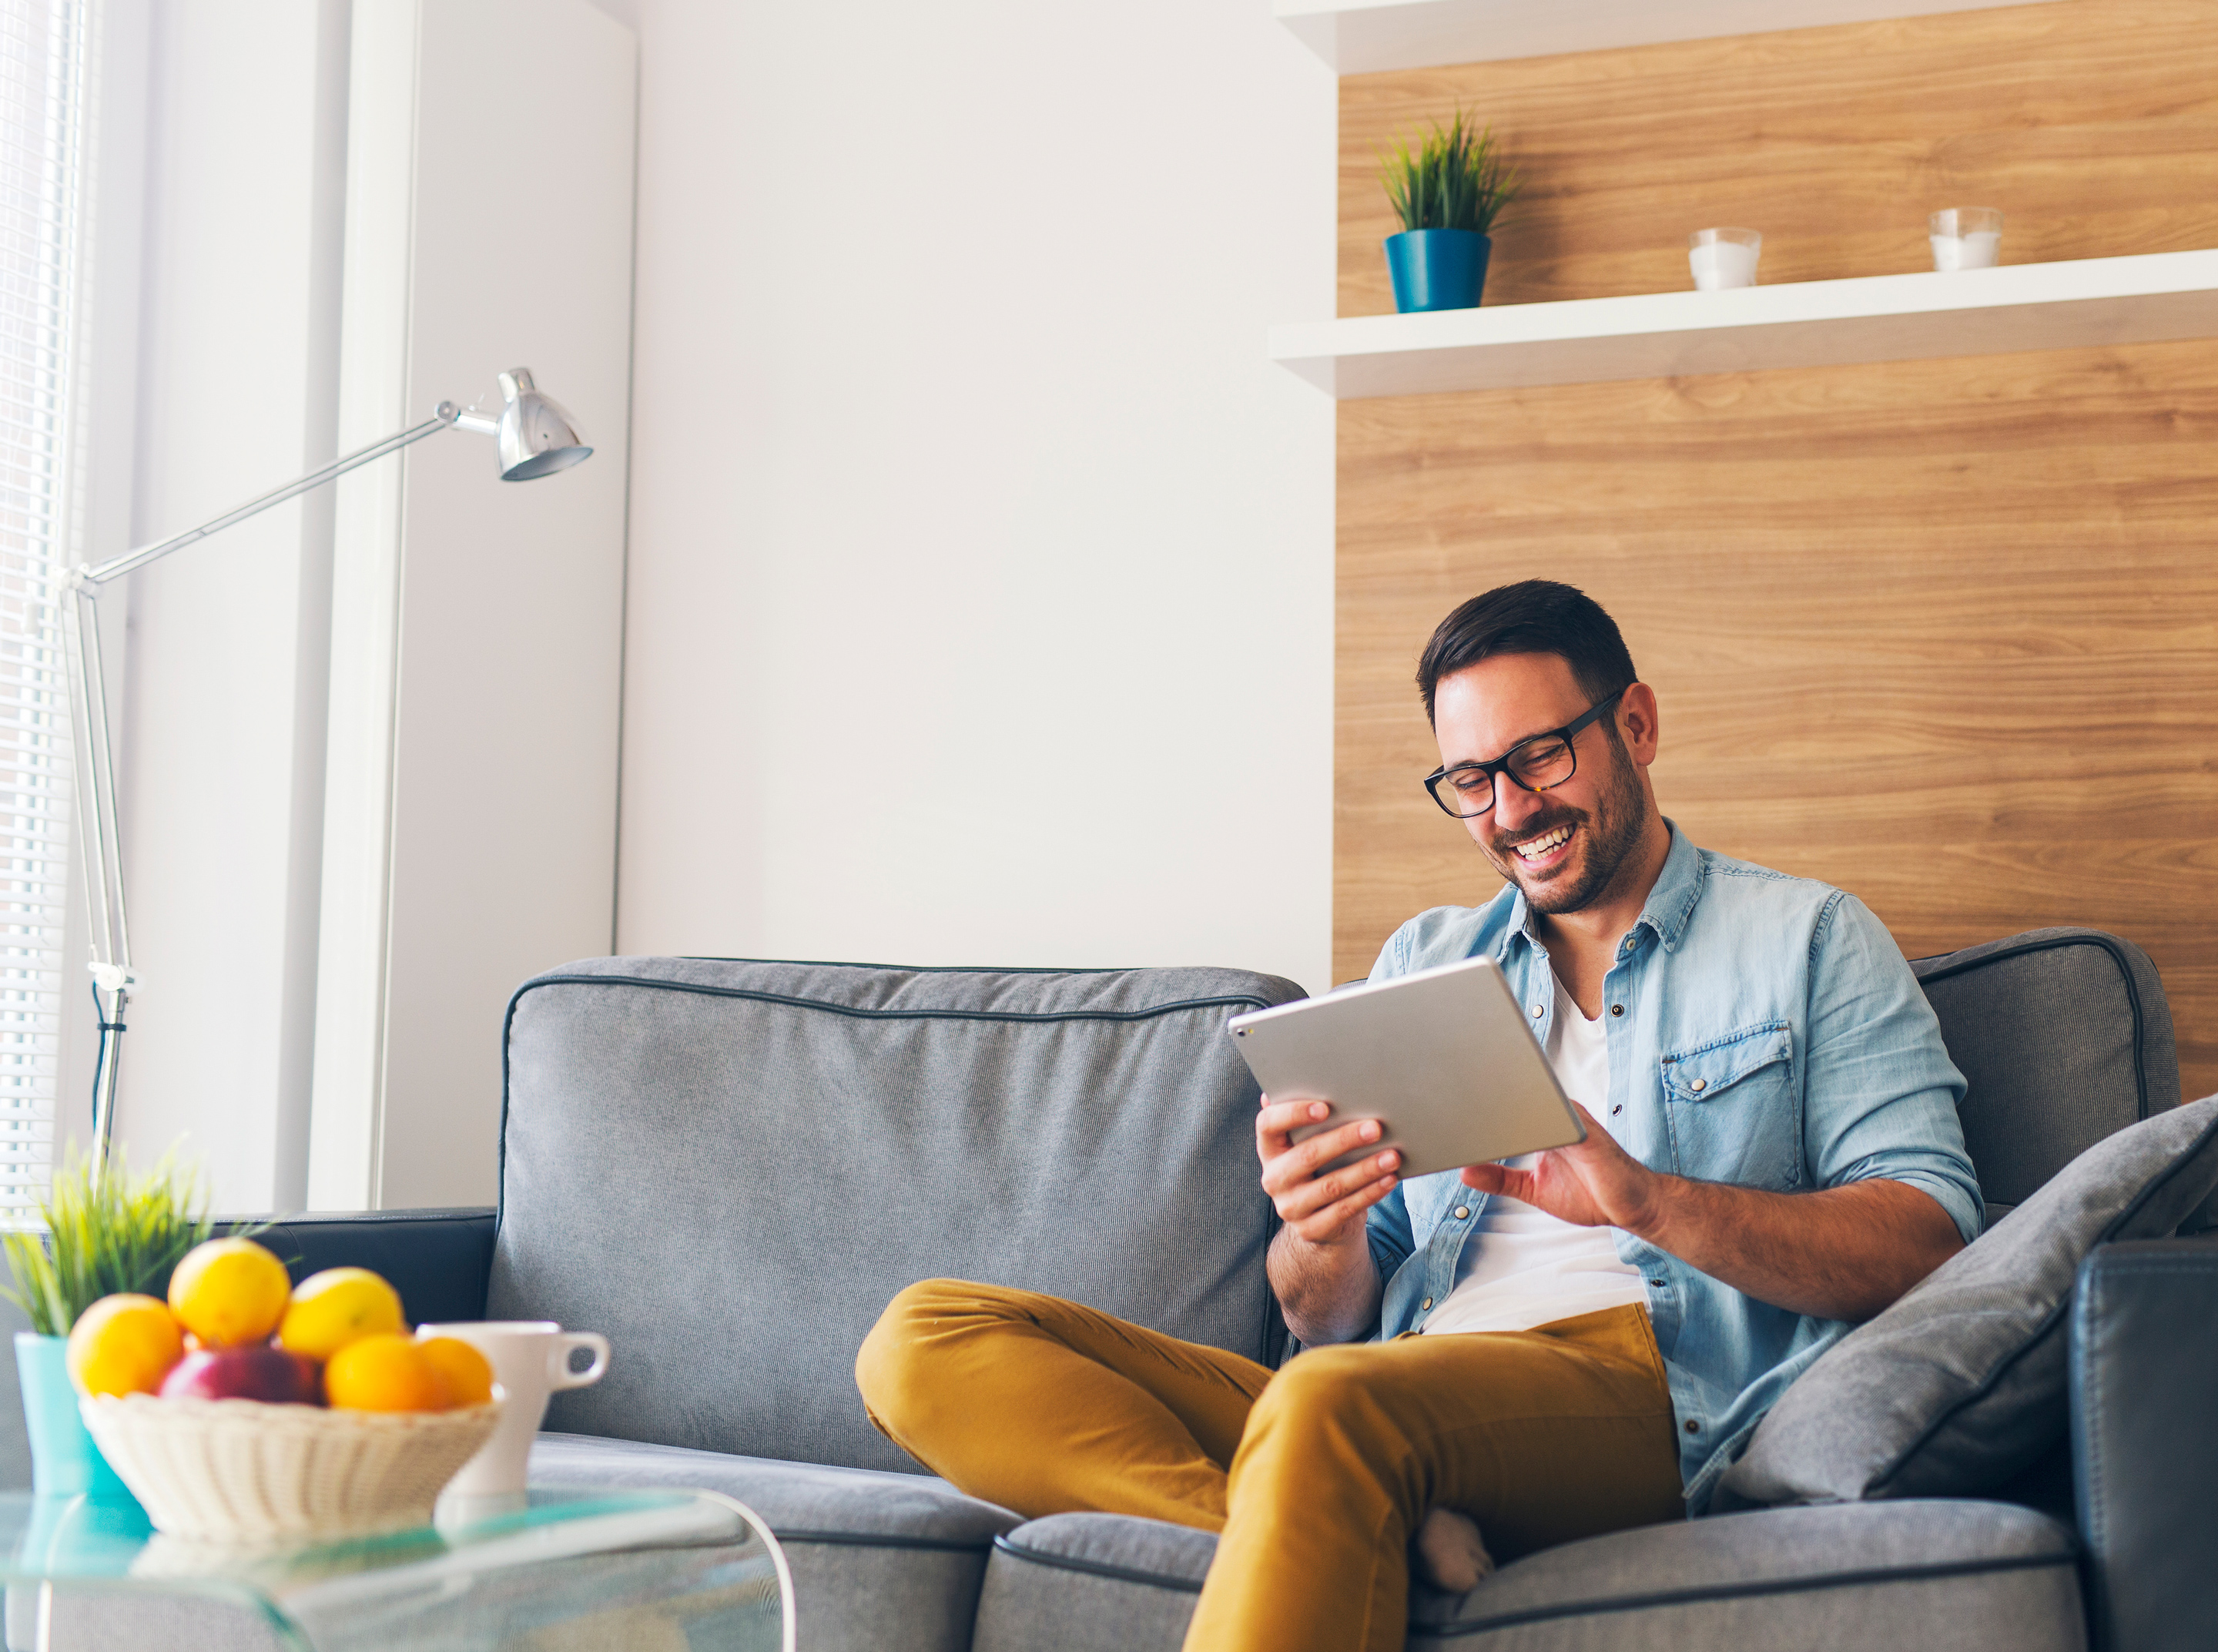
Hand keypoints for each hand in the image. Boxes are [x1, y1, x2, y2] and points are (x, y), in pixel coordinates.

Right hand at [1256, 1096, 1399, 1244]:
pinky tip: (1390, 1179)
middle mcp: (1273, 1178)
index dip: (1293, 1113)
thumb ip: (1307, 1118)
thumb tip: (1315, 1078)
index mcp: (1269, 1149)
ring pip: (1331, 1185)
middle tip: (1376, 1128)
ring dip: (1366, 1169)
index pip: (1268, 1125)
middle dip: (1344, 1140)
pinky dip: (1371, 1193)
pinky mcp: (1311, 1229)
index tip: (1324, 1106)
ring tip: (1392, 1156)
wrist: (1317, 1220)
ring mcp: (1290, 1207)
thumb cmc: (1318, 1167)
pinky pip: (1345, 1209)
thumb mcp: (1307, 1143)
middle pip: (1307, 1155)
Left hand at [1458, 1103, 1660, 1231]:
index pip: (1506, 1106)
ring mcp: (1573, 1120)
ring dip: (1502, 1101)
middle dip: (1482, 1094)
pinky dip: (1531, 1119)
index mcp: (1544, 1123)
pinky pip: (1556, 1121)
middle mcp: (1558, 1115)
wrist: (1632, 1206)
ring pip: (1532, 1102)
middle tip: (1442, 1088)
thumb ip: (1500, 1179)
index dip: (1477, 1103)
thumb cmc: (1589, 1193)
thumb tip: (1463, 1171)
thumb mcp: (1532, 1189)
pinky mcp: (1586, 1134)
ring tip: (1465, 1099)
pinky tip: (1506, 1124)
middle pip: (1515, 1097)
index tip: (1442, 1100)